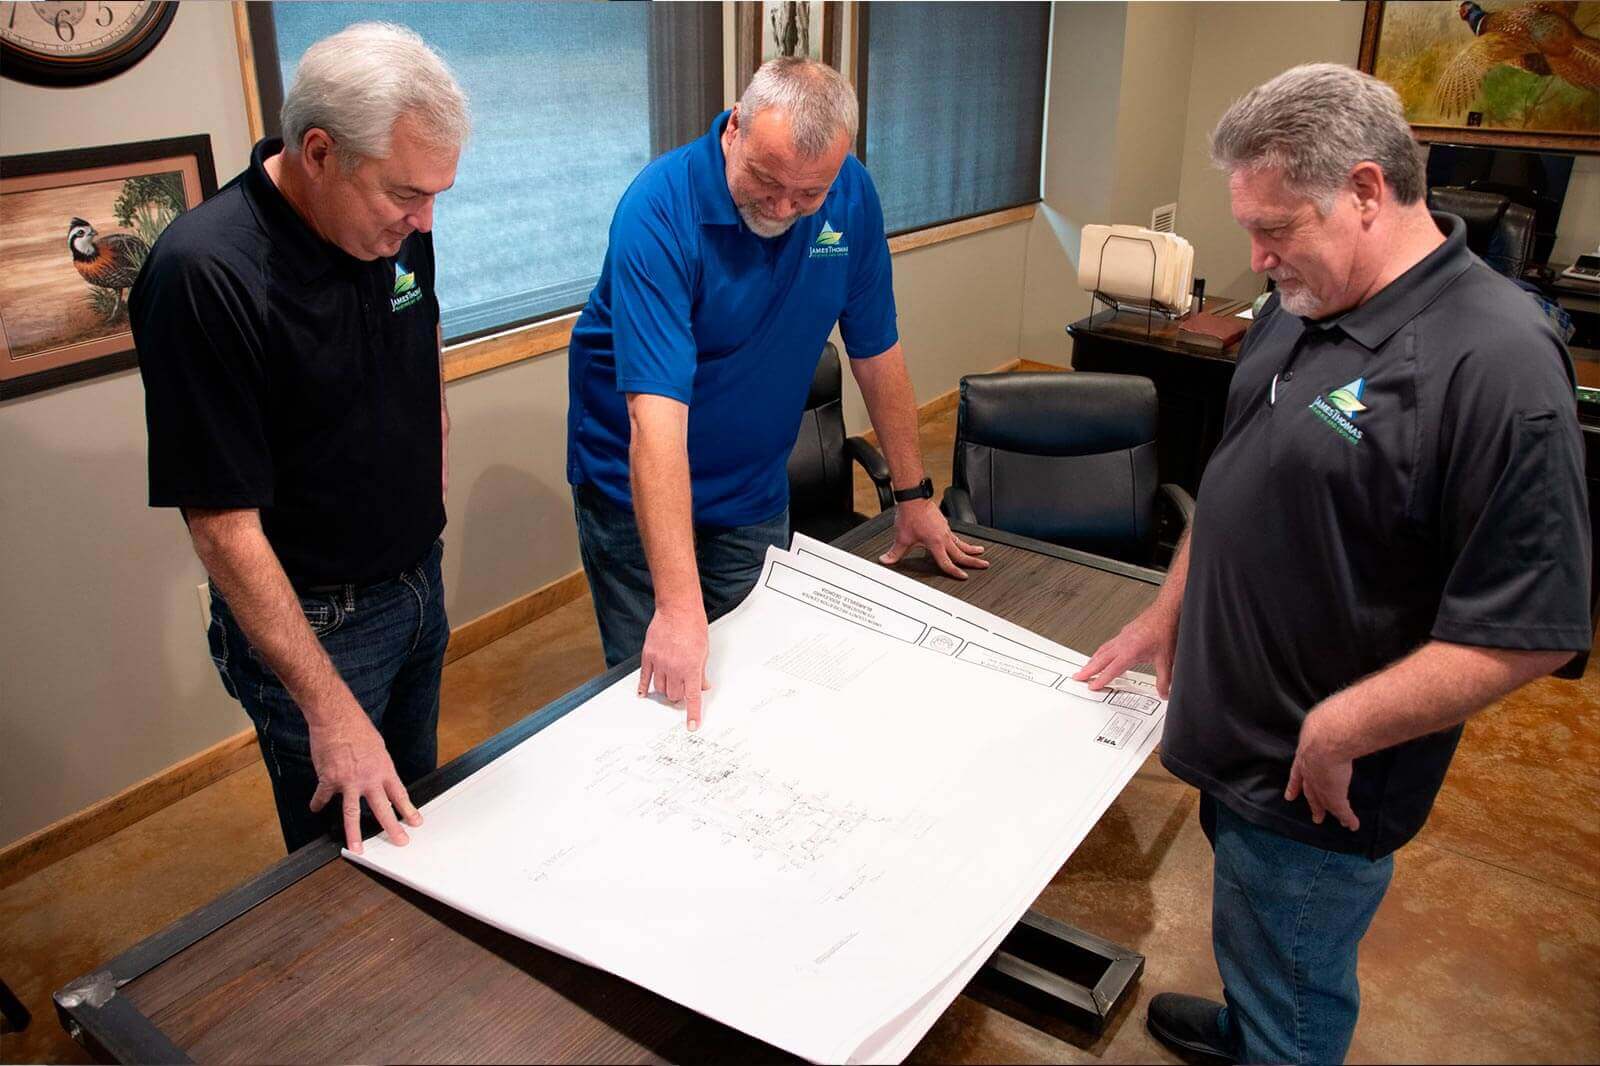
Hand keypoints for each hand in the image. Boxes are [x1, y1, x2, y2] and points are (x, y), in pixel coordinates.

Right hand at [307, 702, 421, 852]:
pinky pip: (323, 797)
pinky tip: (316, 809)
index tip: (415, 823)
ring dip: (354, 833)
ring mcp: (348, 781)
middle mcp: (368, 778)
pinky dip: (318, 803)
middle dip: (392, 828)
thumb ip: (378, 767)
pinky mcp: (329, 779)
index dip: (408, 810)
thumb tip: (378, 780)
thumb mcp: (378, 747)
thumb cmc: (358, 728)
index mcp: (384, 769)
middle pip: (382, 808)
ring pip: (352, 813)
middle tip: (400, 841)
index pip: (399, 794)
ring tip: (356, 848)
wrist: (336, 718)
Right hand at [639, 605, 710, 730]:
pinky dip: (644, 688)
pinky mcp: (648, 656)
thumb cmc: (693, 627)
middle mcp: (674, 668)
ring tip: (670, 686)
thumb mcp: (704, 651)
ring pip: (660, 689)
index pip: (692, 697)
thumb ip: (701, 672)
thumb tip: (703, 687)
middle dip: (679, 696)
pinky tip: (644, 694)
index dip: (692, 714)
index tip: (691, 726)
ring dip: (666, 691)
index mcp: (691, 668)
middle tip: (683, 691)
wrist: (678, 610)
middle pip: (674, 695)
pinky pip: (645, 677)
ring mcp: (659, 663)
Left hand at [880, 498, 988, 578]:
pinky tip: (960, 541)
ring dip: (971, 549)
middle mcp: (943, 537)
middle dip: (973, 561)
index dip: (954, 572)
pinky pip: (955, 534)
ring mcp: (945, 529)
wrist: (914, 499)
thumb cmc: (910, 516)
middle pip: (961, 553)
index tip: (963, 577)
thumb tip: (886, 560)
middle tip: (984, 565)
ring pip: (961, 542)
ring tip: (980, 552)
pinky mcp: (943, 523)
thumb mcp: (901, 538)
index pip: (947, 562)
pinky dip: (960, 540)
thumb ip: (894, 552)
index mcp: (935, 543)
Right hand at [1072, 602, 1177, 696]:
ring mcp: (1122, 636)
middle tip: (1078, 676)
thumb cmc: (1165, 630)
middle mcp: (1123, 643)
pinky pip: (1108, 644)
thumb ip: (1164, 680)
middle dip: (1088, 669)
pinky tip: (1103, 653)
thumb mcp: (1166, 661)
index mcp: (1130, 652)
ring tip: (1086, 667)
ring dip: (1092, 660)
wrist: (1166, 612)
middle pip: (1100, 659)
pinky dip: (1101, 651)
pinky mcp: (1125, 631)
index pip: (1111, 670)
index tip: (1092, 686)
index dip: (1101, 680)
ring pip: (1102, 650)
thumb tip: (1163, 693)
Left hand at [1286, 704, 1359, 830]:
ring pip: (1324, 803)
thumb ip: (1327, 726)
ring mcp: (1320, 786)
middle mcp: (1310, 775)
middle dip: (1312, 803)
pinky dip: (1347, 819)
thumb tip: (1337, 716)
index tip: (1290, 795)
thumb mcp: (1321, 726)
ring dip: (1328, 812)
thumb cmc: (1324, 726)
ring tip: (1331, 821)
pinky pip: (1342, 811)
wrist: (1326, 738)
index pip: (1298, 774)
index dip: (1295, 784)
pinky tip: (1352, 826)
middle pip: (1309, 792)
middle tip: (1314, 815)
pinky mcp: (1334, 797)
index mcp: (1304, 757)